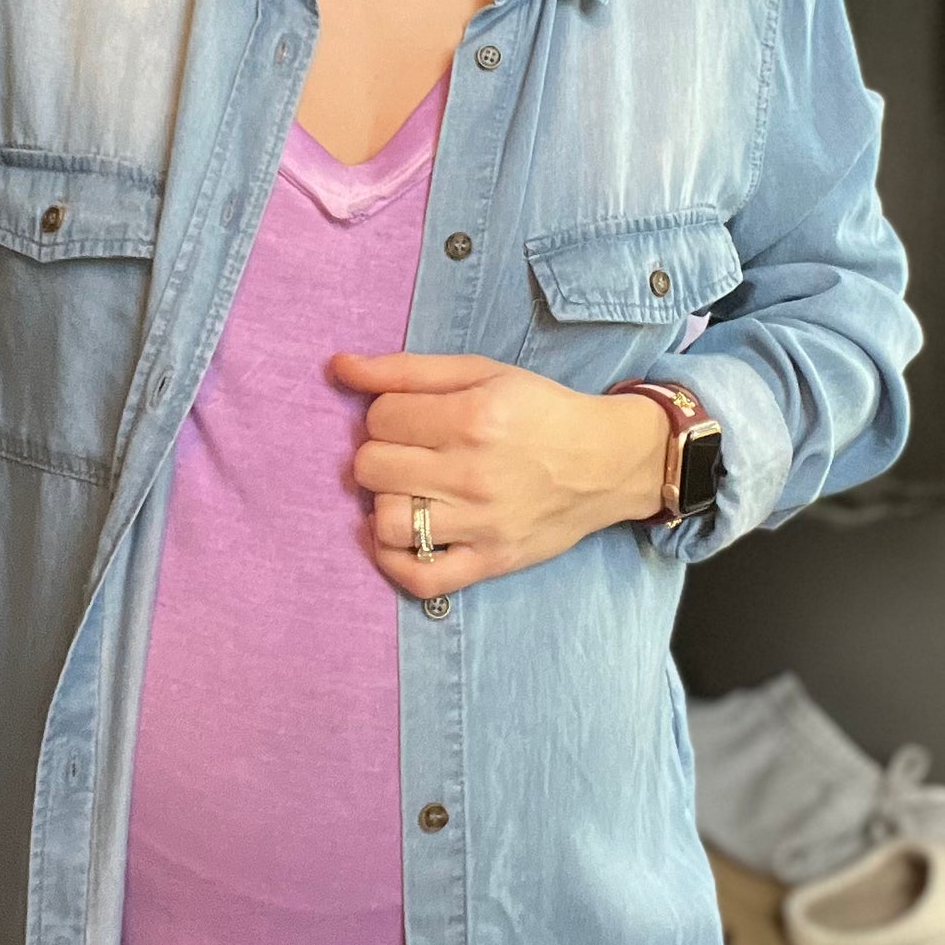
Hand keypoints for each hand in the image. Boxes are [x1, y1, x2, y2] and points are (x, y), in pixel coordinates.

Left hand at [332, 351, 669, 596]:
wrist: (606, 462)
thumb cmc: (541, 411)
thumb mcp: (482, 372)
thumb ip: (406, 369)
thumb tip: (338, 366)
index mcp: (472, 417)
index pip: (379, 418)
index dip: (386, 414)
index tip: (411, 418)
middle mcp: (473, 473)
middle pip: (370, 468)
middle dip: (380, 454)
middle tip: (409, 453)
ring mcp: (480, 524)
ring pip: (384, 521)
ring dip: (386, 503)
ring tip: (409, 490)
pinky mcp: (490, 562)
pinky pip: (419, 578)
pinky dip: (394, 562)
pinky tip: (401, 537)